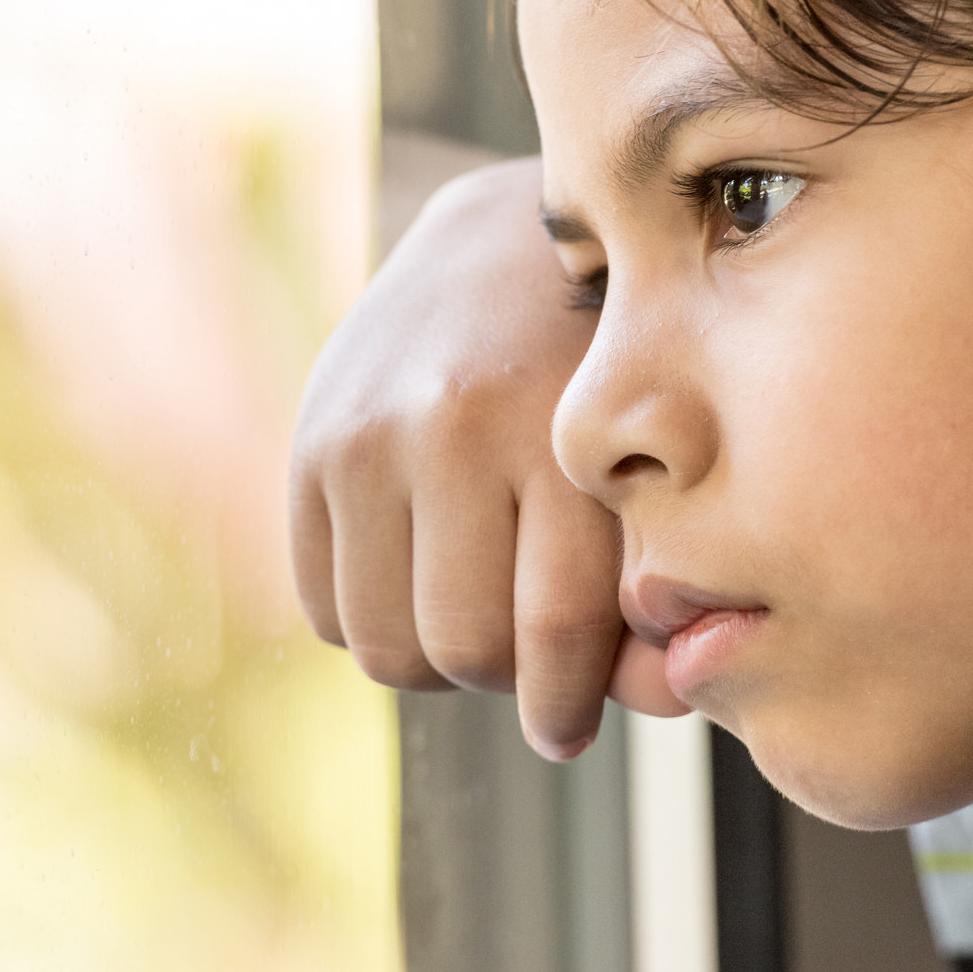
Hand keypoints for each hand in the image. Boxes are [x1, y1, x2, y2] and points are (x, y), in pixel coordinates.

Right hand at [291, 157, 684, 759]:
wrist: (508, 244)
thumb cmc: (611, 383)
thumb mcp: (655, 462)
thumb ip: (658, 587)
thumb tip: (660, 699)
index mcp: (561, 430)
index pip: (556, 627)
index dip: (565, 704)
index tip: (564, 727)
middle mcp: (455, 423)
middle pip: (465, 649)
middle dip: (505, 676)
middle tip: (525, 653)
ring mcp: (370, 430)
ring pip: (385, 645)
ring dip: (433, 660)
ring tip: (473, 614)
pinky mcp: (311, 441)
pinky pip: (324, 608)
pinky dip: (373, 619)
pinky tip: (419, 578)